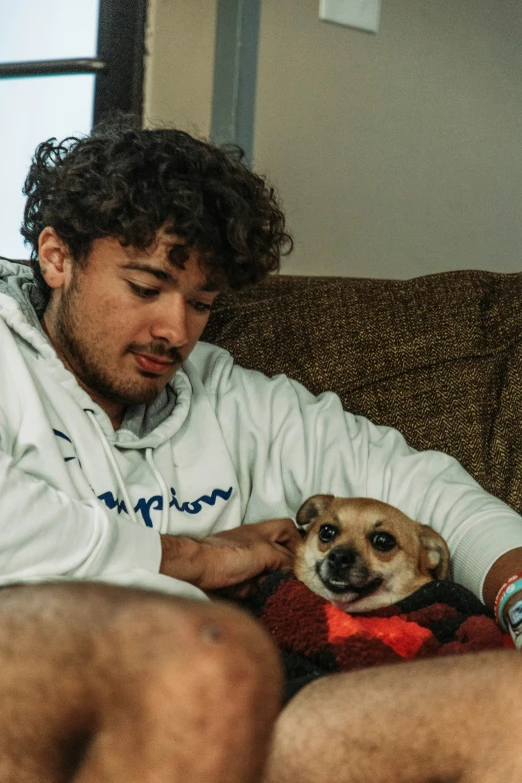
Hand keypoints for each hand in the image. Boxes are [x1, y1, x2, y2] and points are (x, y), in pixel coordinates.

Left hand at [159, 518, 299, 590]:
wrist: (197, 571)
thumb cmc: (228, 555)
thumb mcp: (265, 552)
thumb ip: (285, 559)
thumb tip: (296, 572)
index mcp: (263, 533)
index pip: (289, 530)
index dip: (298, 541)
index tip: (304, 558)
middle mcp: (257, 546)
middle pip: (282, 554)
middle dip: (288, 568)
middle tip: (293, 579)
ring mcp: (248, 564)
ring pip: (271, 573)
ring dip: (276, 582)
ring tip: (279, 590)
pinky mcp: (240, 583)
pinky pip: (258, 588)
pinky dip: (261, 593)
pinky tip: (263, 598)